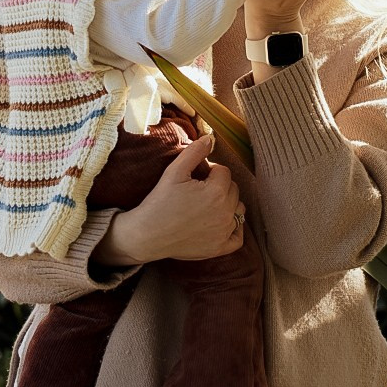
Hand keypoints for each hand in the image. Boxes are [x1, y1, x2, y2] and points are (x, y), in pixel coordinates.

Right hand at [93, 134, 244, 265]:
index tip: (194, 177)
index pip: (224, 172)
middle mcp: (226, 213)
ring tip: (206, 205)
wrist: (147, 234)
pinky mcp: (220, 248)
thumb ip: (195, 152)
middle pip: (233, 189)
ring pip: (238, 209)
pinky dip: (234, 229)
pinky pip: (238, 236)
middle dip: (219, 185)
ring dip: (228, 204)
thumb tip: (210, 138)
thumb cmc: (160, 202)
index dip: (209, 171)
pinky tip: (220, 222)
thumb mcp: (174, 171)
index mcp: (217, 192)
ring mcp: (224, 232)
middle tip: (198, 190)